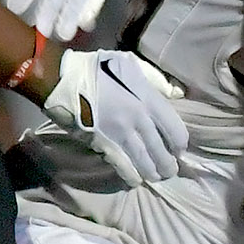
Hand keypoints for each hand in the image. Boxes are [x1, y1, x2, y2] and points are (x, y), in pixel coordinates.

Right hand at [40, 49, 187, 187]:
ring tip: (156, 176)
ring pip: (143, 161)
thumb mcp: (132, 64)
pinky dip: (130, 175)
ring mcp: (120, 133)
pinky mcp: (102, 143)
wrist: (64, 79)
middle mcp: (138, 119)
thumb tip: (176, 93)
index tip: (178, 149)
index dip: (180, 144)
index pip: (175, 130)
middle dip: (168, 164)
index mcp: (147, 99)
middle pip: (161, 150)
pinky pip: (121, 165)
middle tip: (170, 170)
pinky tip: (136, 180)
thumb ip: (156, 79)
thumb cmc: (98, 69)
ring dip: (152, 172)